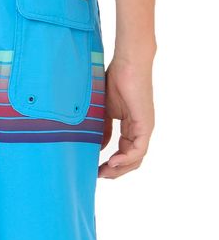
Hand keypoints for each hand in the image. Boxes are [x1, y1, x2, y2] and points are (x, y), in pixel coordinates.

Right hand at [98, 57, 154, 178]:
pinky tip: (112, 161)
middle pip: (132, 160)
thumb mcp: (104, 111)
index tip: (95, 169)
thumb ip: (103, 130)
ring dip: (120, 169)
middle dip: (115, 171)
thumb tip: (100, 148)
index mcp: (131, 127)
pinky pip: (139, 149)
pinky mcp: (145, 124)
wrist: (127, 64)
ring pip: (136, 158)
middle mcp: (140, 130)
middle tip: (98, 175)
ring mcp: (144, 128)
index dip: (111, 165)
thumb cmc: (115, 81)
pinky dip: (126, 159)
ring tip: (103, 172)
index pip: (124, 153)